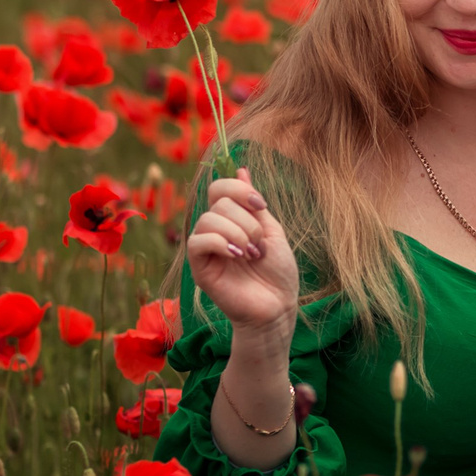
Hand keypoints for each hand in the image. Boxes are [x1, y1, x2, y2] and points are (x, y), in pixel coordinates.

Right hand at [185, 167, 299, 329]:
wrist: (278, 306)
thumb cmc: (278, 272)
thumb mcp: (272, 230)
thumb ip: (254, 204)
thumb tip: (241, 169)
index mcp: (233, 219)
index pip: (220, 188)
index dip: (239, 189)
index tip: (261, 206)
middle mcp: (216, 231)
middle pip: (218, 203)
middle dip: (247, 221)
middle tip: (260, 246)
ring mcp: (206, 249)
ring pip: (208, 220)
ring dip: (238, 233)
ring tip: (252, 254)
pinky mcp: (200, 268)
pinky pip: (198, 241)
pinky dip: (220, 243)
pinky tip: (237, 256)